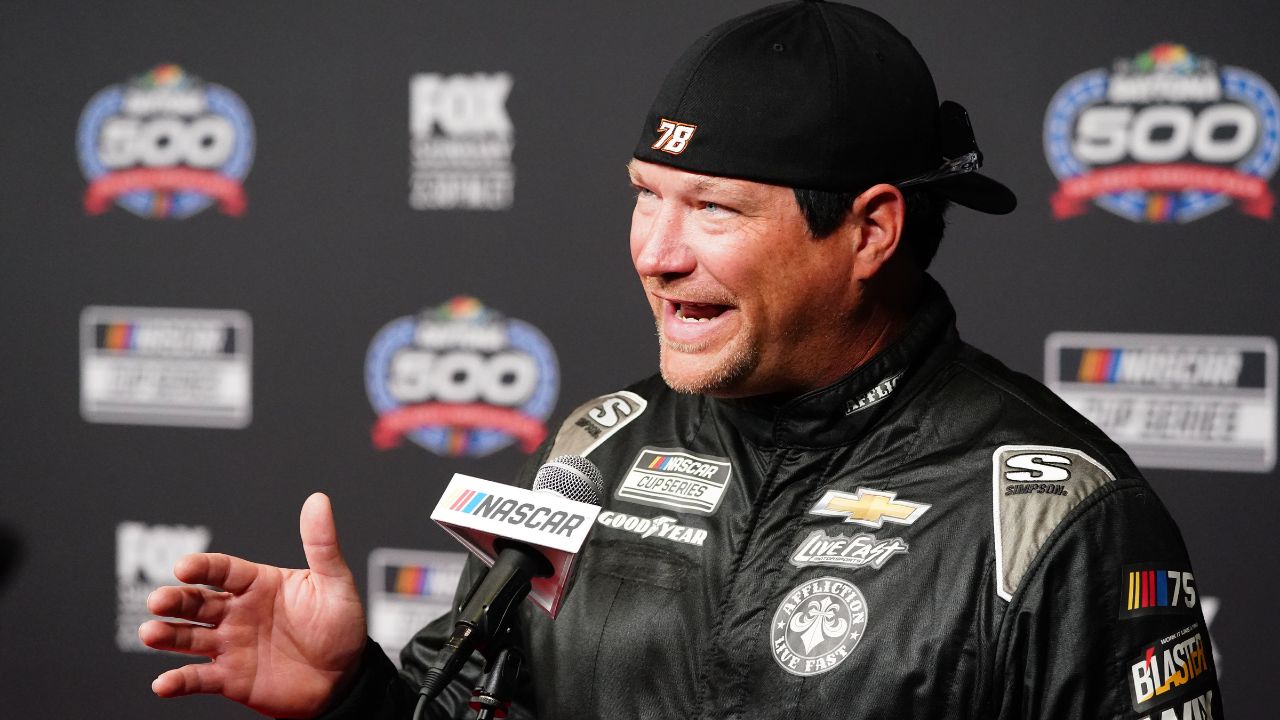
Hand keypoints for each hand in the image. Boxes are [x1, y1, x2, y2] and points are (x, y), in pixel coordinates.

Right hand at [139, 493, 367, 717]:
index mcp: (258, 583)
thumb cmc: (340, 626)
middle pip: (197, 601)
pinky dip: (179, 681)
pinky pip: (198, 678)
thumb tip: (318, 500)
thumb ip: (322, 544)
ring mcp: (230, 644)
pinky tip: (164, 684)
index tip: (183, 567)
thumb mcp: (335, 583)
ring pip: (189, 637)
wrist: (344, 678)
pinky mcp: (229, 678)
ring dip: (168, 635)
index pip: (223, 570)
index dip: (202, 567)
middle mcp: (237, 611)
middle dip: (175, 600)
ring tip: (151, 632)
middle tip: (158, 601)